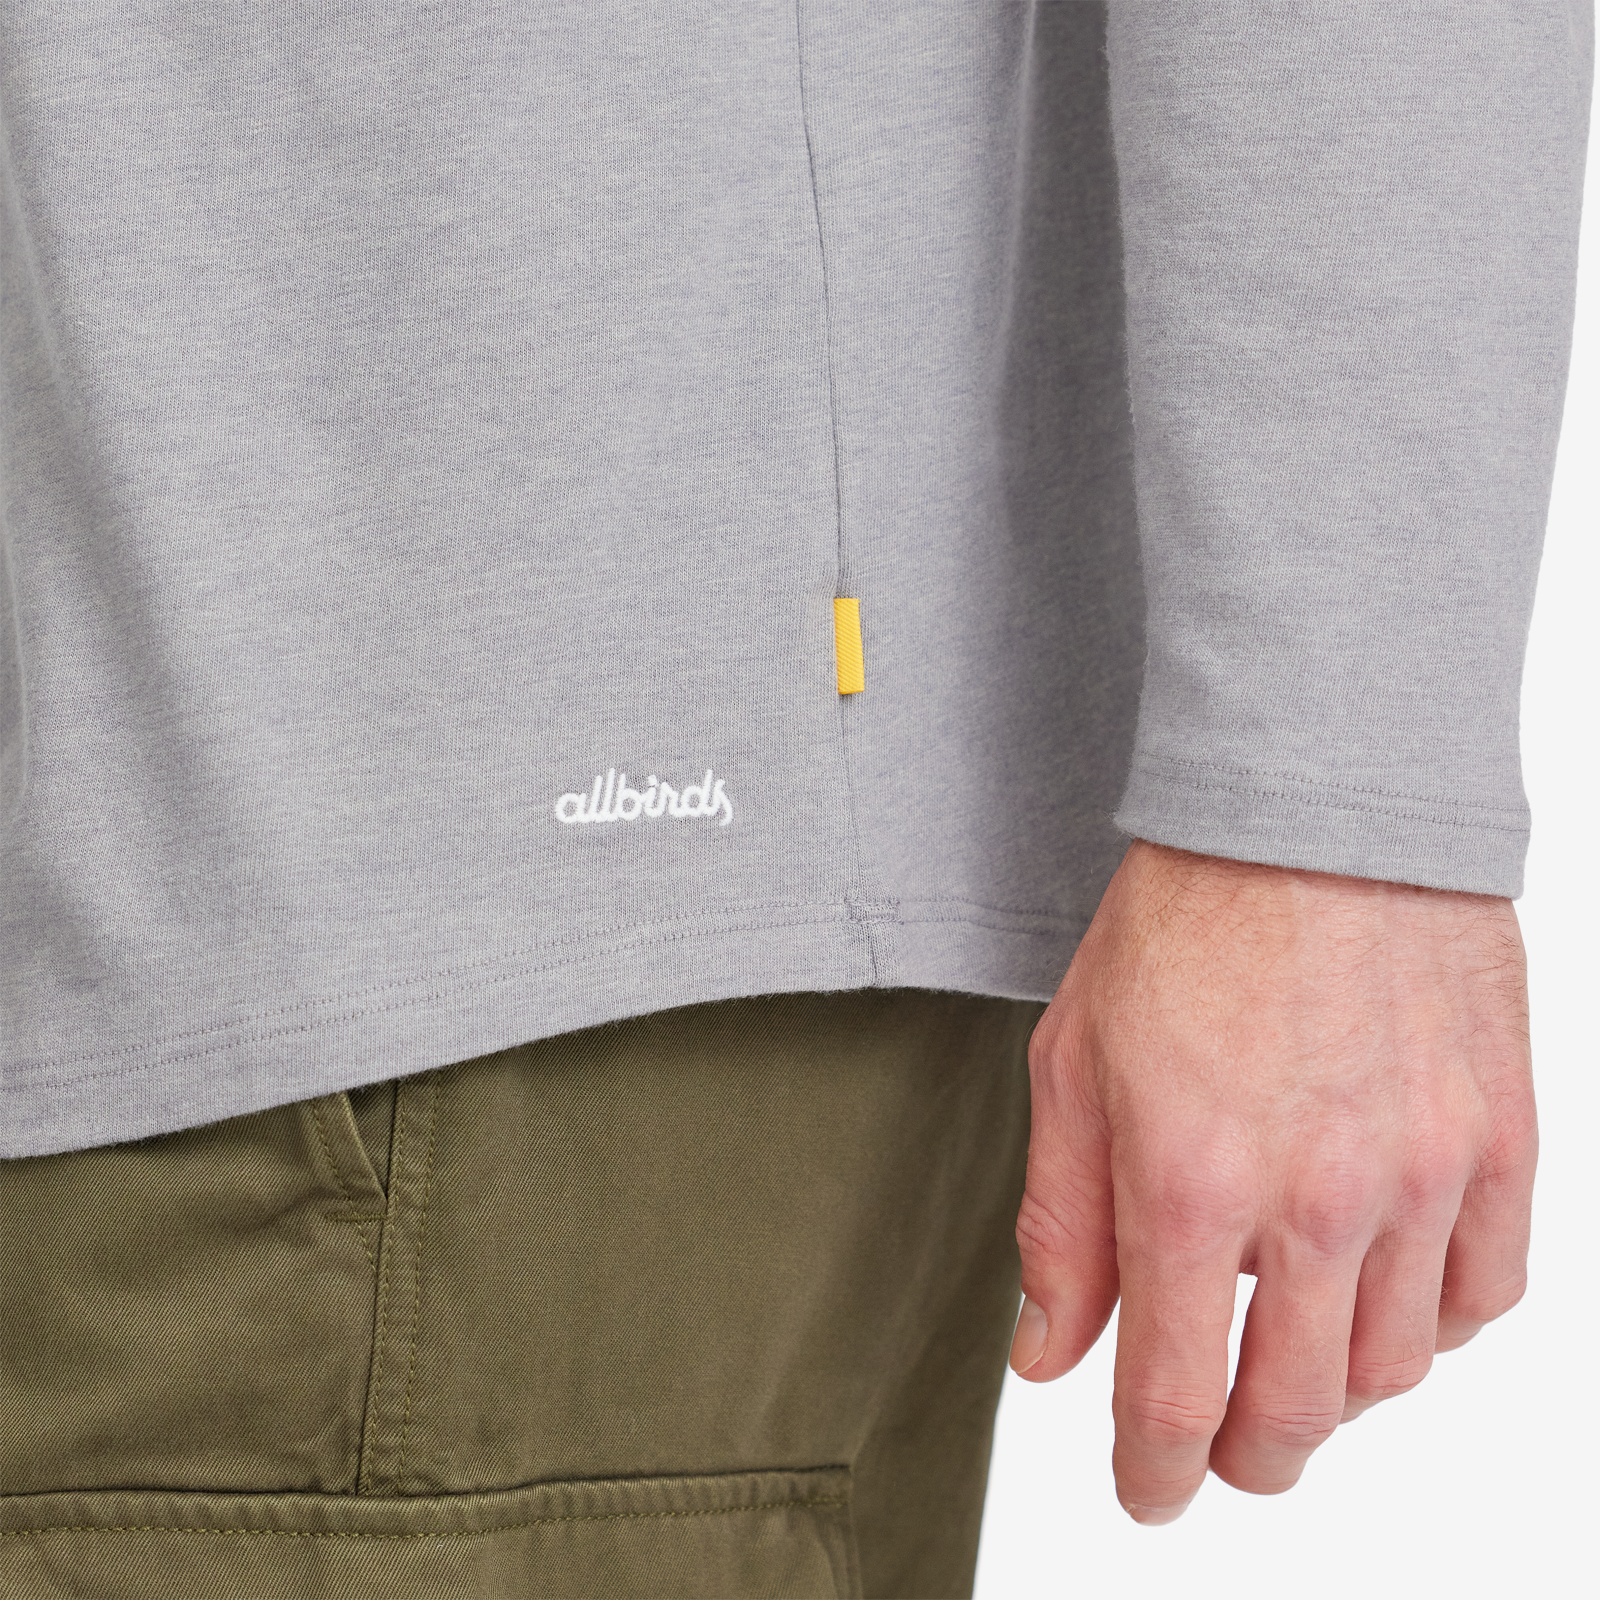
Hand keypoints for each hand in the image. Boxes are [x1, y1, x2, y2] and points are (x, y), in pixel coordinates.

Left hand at [1010, 840, 1534, 1521]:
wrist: (1310, 811)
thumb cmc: (1184, 920)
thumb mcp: (1073, 1064)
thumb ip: (1061, 1223)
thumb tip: (1050, 1354)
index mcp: (1189, 1184)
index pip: (1172, 1396)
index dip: (1151, 1471)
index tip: (1144, 1491)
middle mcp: (1318, 1201)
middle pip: (1295, 1414)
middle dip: (1246, 1457)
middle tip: (1220, 1448)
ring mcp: (1424, 1175)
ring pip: (1392, 1369)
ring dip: (1333, 1393)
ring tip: (1291, 1353)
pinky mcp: (1499, 1138)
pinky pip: (1485, 1293)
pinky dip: (1433, 1325)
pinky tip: (1384, 1291)